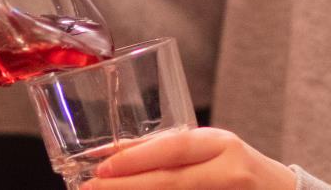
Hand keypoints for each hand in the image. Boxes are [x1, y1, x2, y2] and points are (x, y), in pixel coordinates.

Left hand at [83, 128, 295, 189]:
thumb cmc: (238, 170)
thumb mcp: (210, 150)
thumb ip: (172, 151)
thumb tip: (115, 153)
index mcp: (222, 145)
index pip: (173, 149)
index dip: (135, 159)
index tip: (100, 167)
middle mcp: (229, 171)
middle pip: (170, 181)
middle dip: (125, 187)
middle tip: (91, 188)